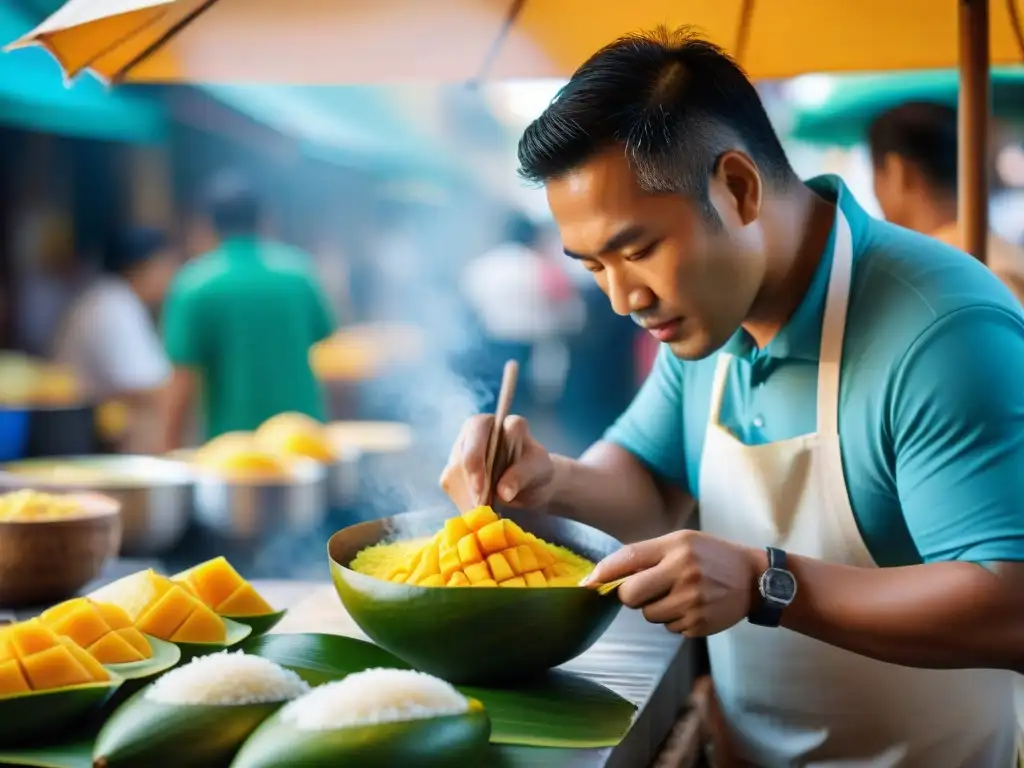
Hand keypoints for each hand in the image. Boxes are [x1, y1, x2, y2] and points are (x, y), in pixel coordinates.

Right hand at [440, 414, 554, 510]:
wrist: (529, 485)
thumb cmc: (535, 469)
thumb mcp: (539, 469)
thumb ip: (523, 474)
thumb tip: (502, 492)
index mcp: (494, 422)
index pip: (478, 429)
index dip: (476, 454)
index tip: (480, 486)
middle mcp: (472, 433)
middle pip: (461, 452)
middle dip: (469, 481)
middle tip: (479, 504)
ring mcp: (460, 452)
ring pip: (453, 472)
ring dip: (467, 496)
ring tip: (484, 511)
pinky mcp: (453, 472)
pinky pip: (452, 488)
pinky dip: (464, 503)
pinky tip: (479, 511)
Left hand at [583, 530, 763, 636]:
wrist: (754, 579)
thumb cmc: (709, 556)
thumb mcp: (681, 542)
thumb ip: (645, 555)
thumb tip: (604, 575)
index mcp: (676, 547)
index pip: (628, 559)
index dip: (603, 573)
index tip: (585, 584)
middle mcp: (683, 572)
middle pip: (630, 595)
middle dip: (630, 596)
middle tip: (645, 589)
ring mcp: (693, 601)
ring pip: (648, 615)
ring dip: (655, 608)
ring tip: (679, 594)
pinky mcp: (700, 624)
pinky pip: (669, 628)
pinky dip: (675, 620)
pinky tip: (693, 606)